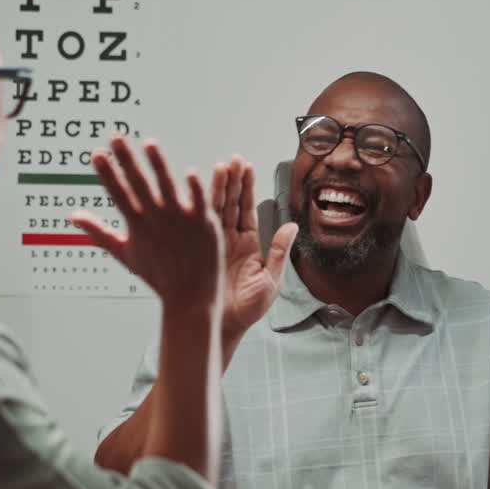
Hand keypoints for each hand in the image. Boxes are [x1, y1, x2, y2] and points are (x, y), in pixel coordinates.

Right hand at [71, 137, 222, 311]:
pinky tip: (189, 172)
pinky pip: (198, 200)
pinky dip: (193, 188)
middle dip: (126, 160)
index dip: (106, 173)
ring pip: (167, 186)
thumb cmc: (157, 275)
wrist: (190, 295)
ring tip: (149, 144)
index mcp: (136, 224)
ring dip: (158, 165)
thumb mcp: (124, 253)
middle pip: (138, 184)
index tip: (96, 154)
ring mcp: (180, 219)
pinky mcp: (202, 222)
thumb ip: (98, 232)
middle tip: (115, 137)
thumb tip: (73, 217)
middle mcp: (155, 219)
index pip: (117, 193)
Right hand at [209, 155, 297, 339]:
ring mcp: (213, 244)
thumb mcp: (270, 280)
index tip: (247, 167)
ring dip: (218, 188)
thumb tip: (291, 227)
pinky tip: (198, 189)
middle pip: (232, 204)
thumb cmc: (247, 310)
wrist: (222, 328)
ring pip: (216, 210)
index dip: (248, 188)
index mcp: (248, 245)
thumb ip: (279, 252)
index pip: (248, 210)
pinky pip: (201, 226)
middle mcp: (230, 240)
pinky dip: (199, 207)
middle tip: (233, 160)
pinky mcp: (200, 251)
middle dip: (233, 181)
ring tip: (220, 168)